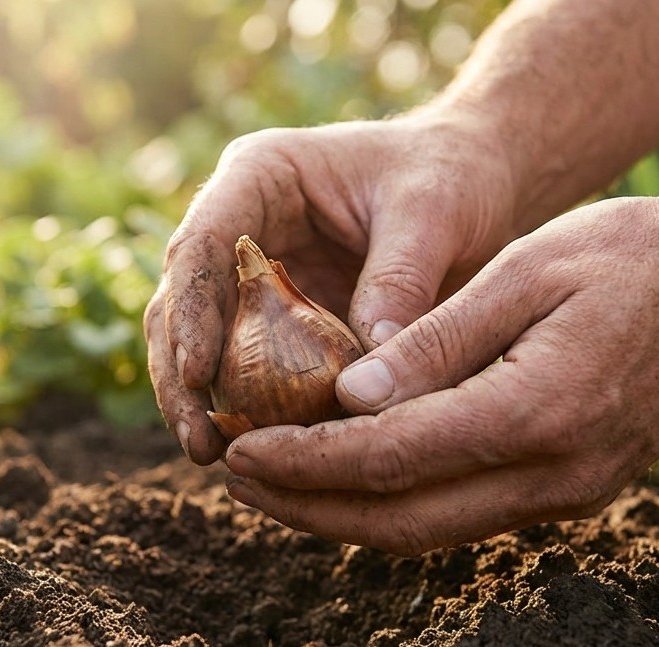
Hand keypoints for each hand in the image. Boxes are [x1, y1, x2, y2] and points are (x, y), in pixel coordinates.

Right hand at [144, 112, 519, 464]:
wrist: (477, 181)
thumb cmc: (451, 175)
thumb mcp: (433, 213)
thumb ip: (399, 282)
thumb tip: (368, 374)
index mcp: (260, 176)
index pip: (202, 244)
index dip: (191, 311)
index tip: (197, 375)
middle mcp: (242, 226)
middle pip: (183, 302)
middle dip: (180, 376)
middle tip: (198, 442)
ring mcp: (255, 279)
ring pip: (203, 344)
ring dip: (204, 403)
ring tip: (214, 458)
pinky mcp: (280, 324)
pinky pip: (254, 373)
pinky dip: (255, 413)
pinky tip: (265, 457)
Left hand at [221, 190, 658, 555]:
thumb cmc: (632, 255)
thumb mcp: (527, 269)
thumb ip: (438, 340)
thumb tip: (349, 398)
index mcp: (539, 410)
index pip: (391, 458)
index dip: (304, 463)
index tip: (236, 451)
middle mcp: (554, 474)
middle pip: (401, 519)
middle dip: (306, 507)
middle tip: (232, 477)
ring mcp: (569, 494)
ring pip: (429, 530)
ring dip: (342, 516)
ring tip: (271, 483)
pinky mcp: (571, 491)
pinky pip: (464, 515)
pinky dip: (394, 505)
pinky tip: (348, 477)